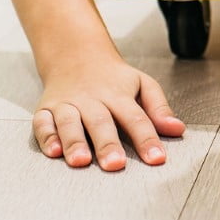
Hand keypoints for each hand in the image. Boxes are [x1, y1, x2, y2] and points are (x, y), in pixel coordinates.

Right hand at [34, 56, 185, 169]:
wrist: (76, 54)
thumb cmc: (113, 77)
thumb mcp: (142, 84)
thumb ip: (159, 108)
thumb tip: (177, 129)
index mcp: (118, 95)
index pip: (136, 118)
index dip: (147, 139)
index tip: (157, 159)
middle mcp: (92, 99)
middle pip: (101, 122)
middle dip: (107, 144)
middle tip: (115, 164)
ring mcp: (67, 104)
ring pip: (70, 123)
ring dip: (74, 142)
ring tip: (81, 161)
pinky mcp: (46, 109)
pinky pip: (42, 123)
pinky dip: (46, 137)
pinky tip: (53, 152)